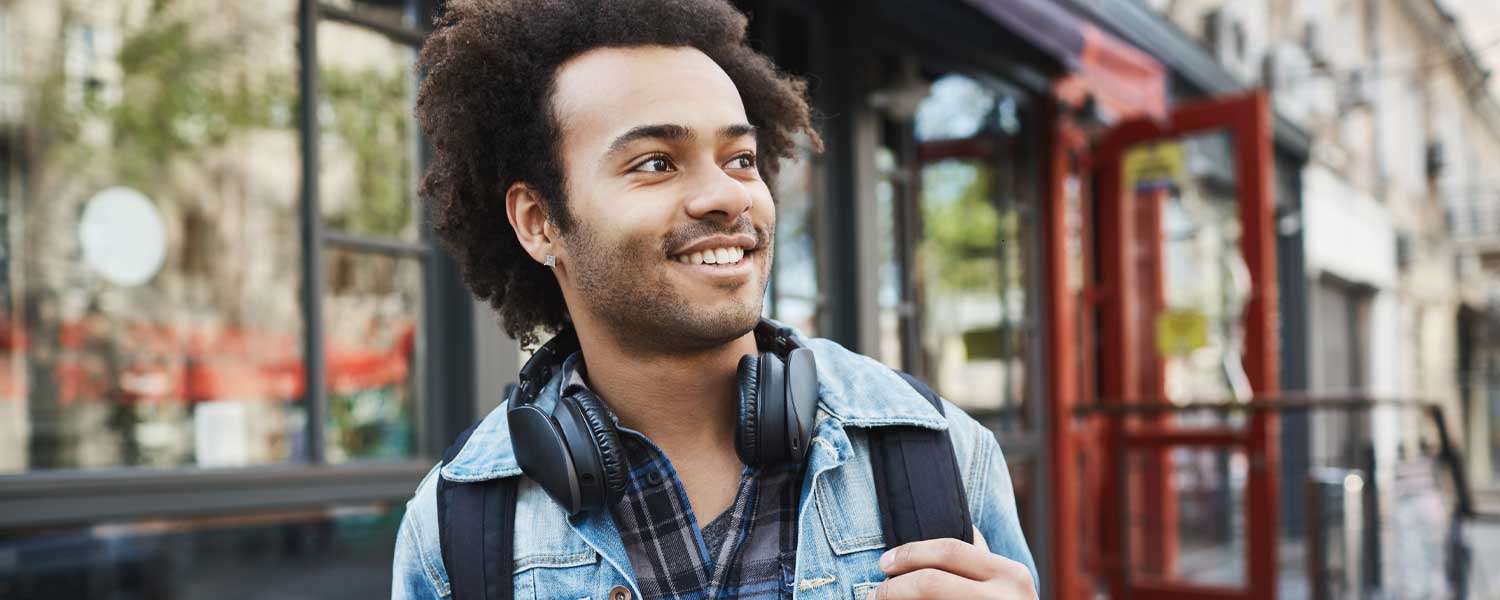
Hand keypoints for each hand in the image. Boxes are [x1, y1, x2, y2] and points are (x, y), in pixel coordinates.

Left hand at [865, 527, 1035, 599]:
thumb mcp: (1006, 581)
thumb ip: (979, 559)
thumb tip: (944, 524)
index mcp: (1010, 574)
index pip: (948, 551)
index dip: (909, 553)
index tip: (884, 562)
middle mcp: (1004, 599)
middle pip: (930, 583)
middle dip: (893, 586)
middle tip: (874, 593)